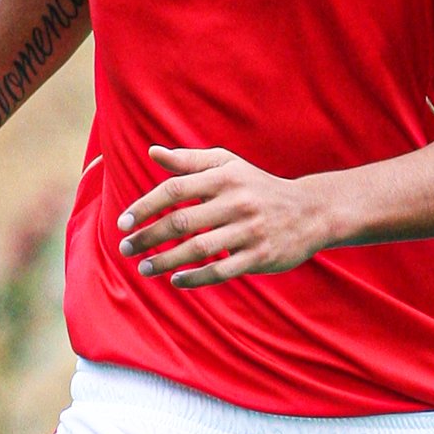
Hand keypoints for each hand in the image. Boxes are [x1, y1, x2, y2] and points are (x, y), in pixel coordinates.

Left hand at [119, 145, 331, 289]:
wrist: (310, 211)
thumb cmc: (258, 186)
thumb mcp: (228, 165)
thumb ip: (189, 161)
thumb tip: (153, 152)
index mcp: (224, 177)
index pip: (174, 190)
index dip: (145, 207)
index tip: (123, 223)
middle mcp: (236, 202)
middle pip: (181, 222)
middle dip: (148, 237)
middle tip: (125, 249)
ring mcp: (249, 231)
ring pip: (198, 250)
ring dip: (166, 261)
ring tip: (144, 268)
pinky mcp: (260, 256)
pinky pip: (221, 271)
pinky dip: (196, 278)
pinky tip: (176, 281)